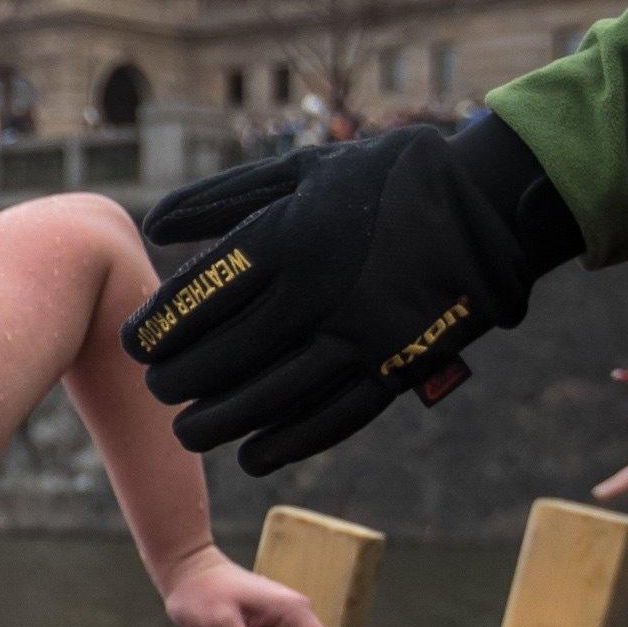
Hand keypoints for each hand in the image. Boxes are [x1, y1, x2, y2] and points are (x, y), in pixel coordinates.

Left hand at [122, 116, 581, 474]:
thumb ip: (222, 196)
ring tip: (187, 432)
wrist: (492, 200)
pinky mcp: (400, 365)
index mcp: (290, 235)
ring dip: (220, 422)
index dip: (157, 328)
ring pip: (272, 396)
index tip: (135, 343)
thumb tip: (151, 227)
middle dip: (178, 381)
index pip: (200, 297)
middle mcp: (320, 289)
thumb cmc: (380, 180)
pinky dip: (287, 442)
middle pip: (225, 354)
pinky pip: (333, 417)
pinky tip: (251, 456)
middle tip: (157, 389)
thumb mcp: (301, 170)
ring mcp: (362, 332)